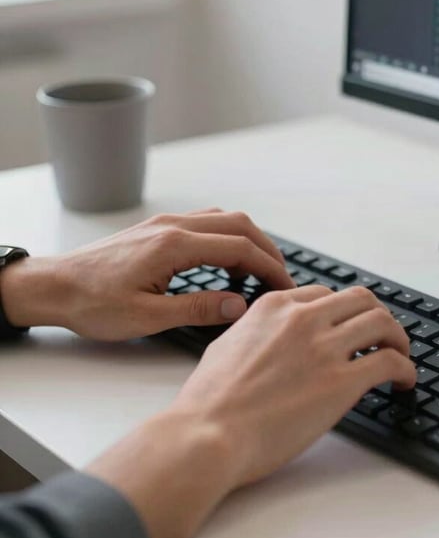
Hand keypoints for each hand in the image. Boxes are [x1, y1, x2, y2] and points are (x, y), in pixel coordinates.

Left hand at [0, 210, 294, 339]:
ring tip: (256, 274)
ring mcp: (166, 223)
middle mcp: (174, 226)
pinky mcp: (160, 227)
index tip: (285, 285)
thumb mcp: (146, 317)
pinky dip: (227, 238)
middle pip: (240, 226)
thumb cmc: (92, 303)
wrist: (54, 286)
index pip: (239, 248)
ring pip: (224, 219)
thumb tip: (239, 306)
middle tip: (279, 278)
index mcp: (174, 245)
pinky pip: (207, 222)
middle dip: (267, 250)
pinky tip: (225, 263)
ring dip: (248, 241)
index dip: (269, 267)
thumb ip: (198, 309)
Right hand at [88, 284, 416, 537]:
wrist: (206, 435)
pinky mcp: (340, 382)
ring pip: (382, 322)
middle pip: (361, 299)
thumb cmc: (207, 401)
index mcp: (274, 307)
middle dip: (377, 316)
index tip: (349, 327)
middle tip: (384, 336)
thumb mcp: (227, 344)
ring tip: (401, 355)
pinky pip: (390, 362)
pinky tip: (404, 381)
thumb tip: (271, 336)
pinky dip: (406, 369)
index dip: (342, 312)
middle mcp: (302, 319)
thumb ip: (257, 330)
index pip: (324, 295)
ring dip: (398, 338)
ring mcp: (323, 348)